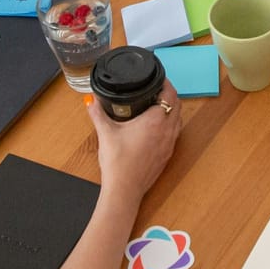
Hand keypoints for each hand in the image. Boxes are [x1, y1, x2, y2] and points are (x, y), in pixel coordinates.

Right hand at [89, 88, 181, 209]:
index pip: (169, 95)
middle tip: (158, 89)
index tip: (160, 78)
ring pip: (178, 120)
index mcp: (155, 121)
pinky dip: (171, 125)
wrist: (124, 189)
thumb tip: (91, 101)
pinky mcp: (167, 155)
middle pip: (177, 105)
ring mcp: (169, 144)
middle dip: (170, 95)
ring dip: (172, 110)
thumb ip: (97, 113)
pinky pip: (175, 134)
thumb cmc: (118, 163)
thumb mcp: (105, 133)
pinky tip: (158, 127)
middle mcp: (167, 131)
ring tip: (159, 105)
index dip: (167, 84)